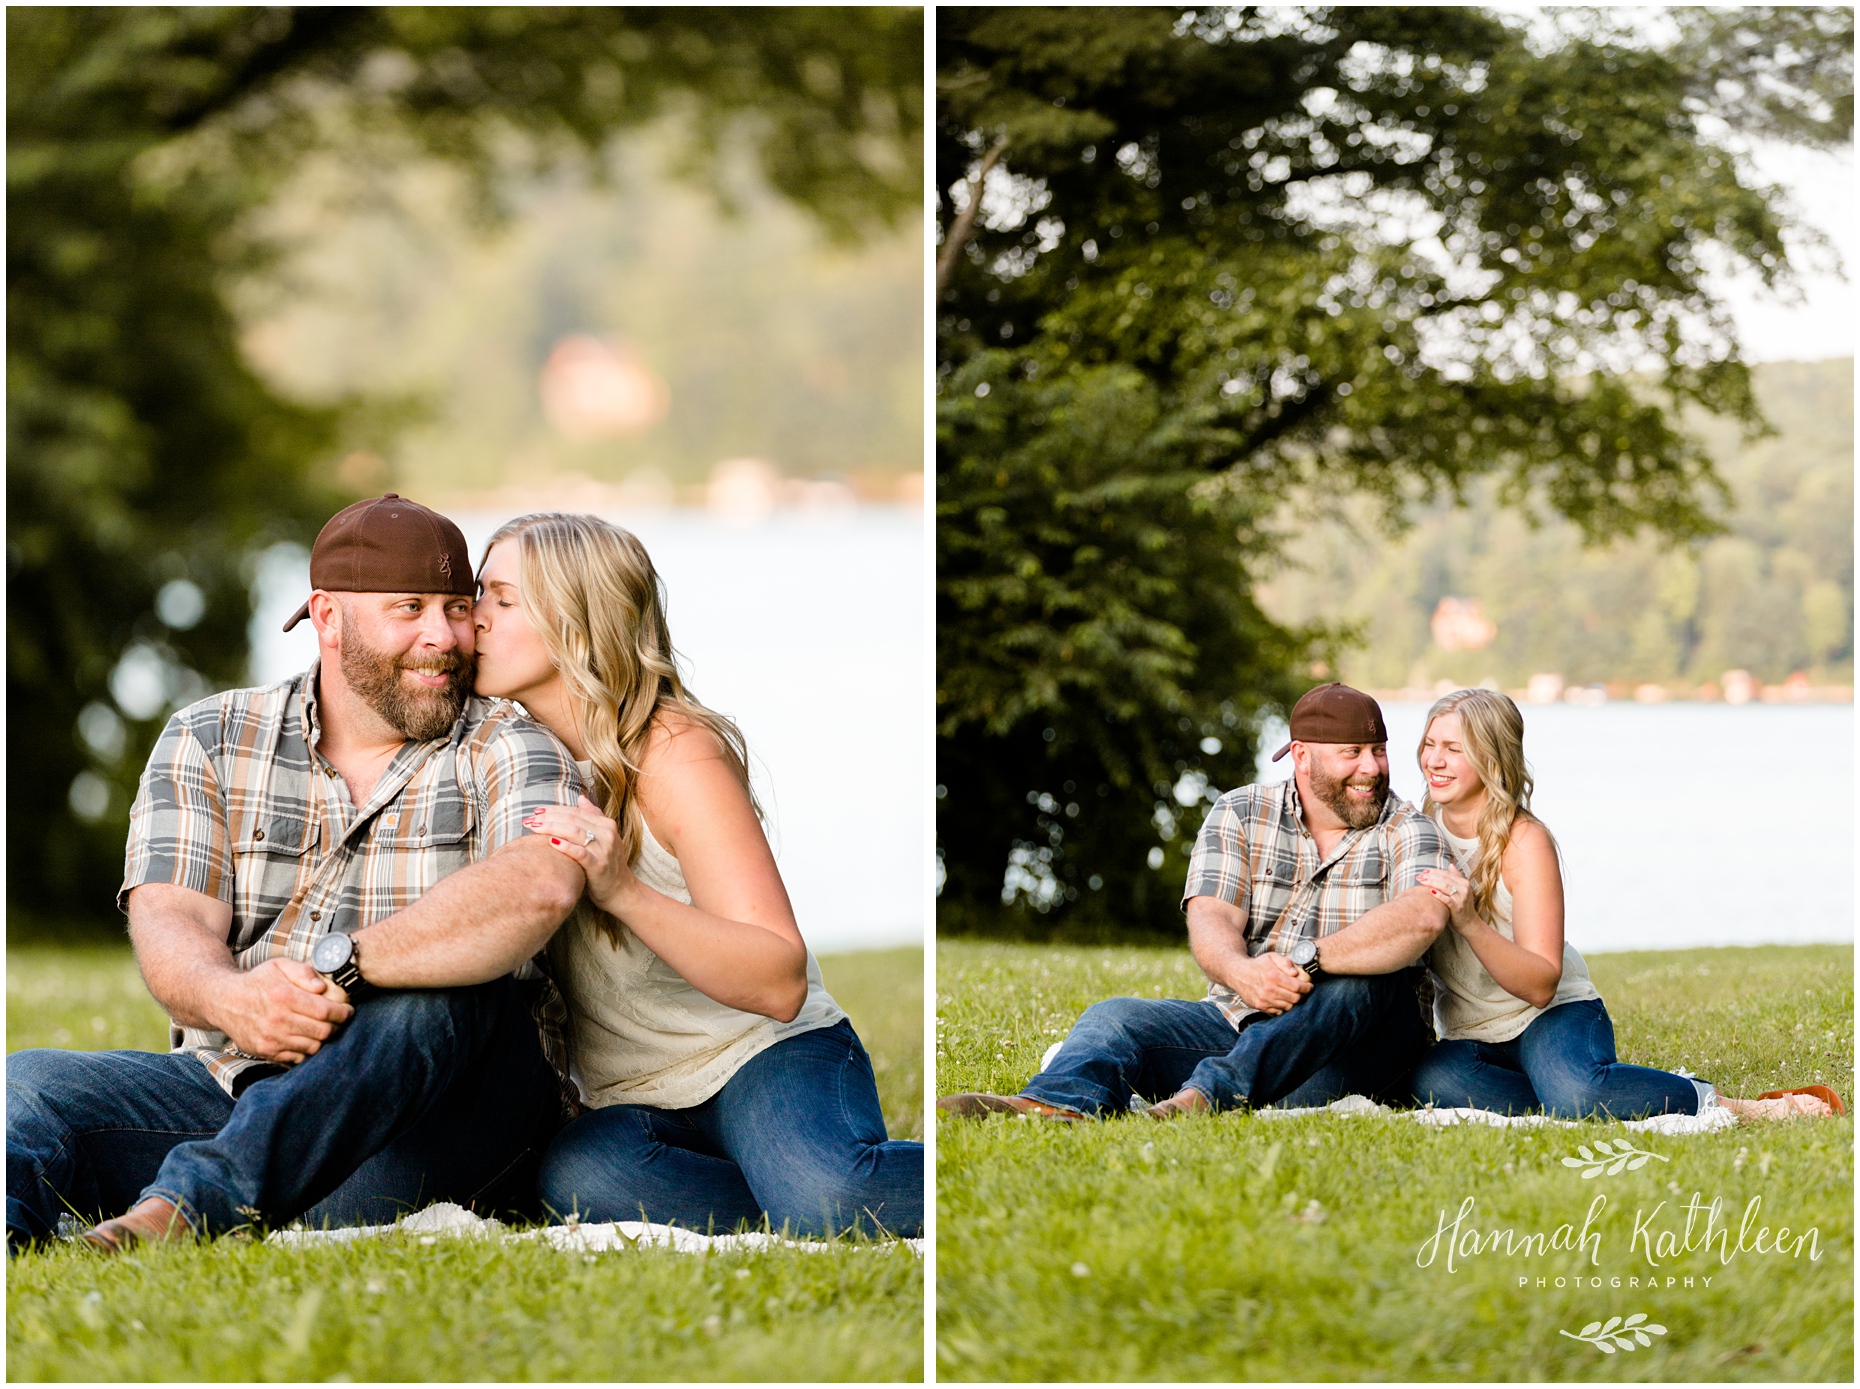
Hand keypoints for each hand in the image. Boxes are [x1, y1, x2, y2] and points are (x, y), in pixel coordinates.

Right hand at [213, 958, 352, 1063]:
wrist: (224, 1001)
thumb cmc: (257, 981)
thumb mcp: (279, 965)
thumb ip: (304, 972)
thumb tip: (322, 987)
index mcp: (284, 996)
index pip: (325, 1011)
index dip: (343, 1013)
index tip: (348, 1010)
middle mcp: (277, 1020)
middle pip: (323, 1031)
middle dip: (337, 1027)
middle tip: (340, 1021)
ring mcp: (270, 1038)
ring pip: (312, 1047)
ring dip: (323, 1039)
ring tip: (324, 1029)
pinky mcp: (265, 1051)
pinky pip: (296, 1057)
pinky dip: (306, 1050)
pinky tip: (306, 1038)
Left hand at [525, 795, 634, 914]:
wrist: (621, 891)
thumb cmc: (607, 864)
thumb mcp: (605, 837)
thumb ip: (594, 816)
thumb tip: (581, 798)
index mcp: (606, 824)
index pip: (575, 811)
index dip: (554, 809)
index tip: (536, 811)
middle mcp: (607, 833)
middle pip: (572, 819)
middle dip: (548, 817)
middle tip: (529, 819)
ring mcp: (604, 849)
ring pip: (574, 832)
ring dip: (551, 827)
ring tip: (534, 828)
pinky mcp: (599, 866)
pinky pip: (579, 853)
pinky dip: (565, 846)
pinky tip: (550, 842)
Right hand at [1230, 951, 1311, 1014]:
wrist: (1238, 974)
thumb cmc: (1257, 965)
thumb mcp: (1271, 957)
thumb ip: (1285, 962)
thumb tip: (1296, 973)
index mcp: (1274, 976)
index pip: (1297, 987)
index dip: (1307, 988)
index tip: (1309, 986)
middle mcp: (1269, 990)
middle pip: (1295, 998)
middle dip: (1302, 995)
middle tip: (1303, 991)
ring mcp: (1264, 1000)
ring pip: (1288, 1006)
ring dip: (1293, 1002)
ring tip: (1292, 995)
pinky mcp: (1260, 1006)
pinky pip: (1277, 1011)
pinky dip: (1282, 1007)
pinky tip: (1282, 1000)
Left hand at [1418, 867, 1476, 931]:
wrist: (1469, 923)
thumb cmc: (1462, 906)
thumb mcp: (1462, 890)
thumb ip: (1457, 877)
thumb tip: (1451, 865)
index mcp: (1464, 882)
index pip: (1446, 874)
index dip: (1434, 871)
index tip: (1423, 871)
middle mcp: (1464, 888)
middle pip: (1444, 878)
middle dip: (1430, 875)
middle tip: (1419, 875)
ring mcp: (1461, 898)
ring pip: (1445, 886)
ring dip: (1432, 882)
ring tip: (1421, 880)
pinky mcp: (1458, 907)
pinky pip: (1447, 899)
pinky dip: (1439, 894)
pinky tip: (1430, 891)